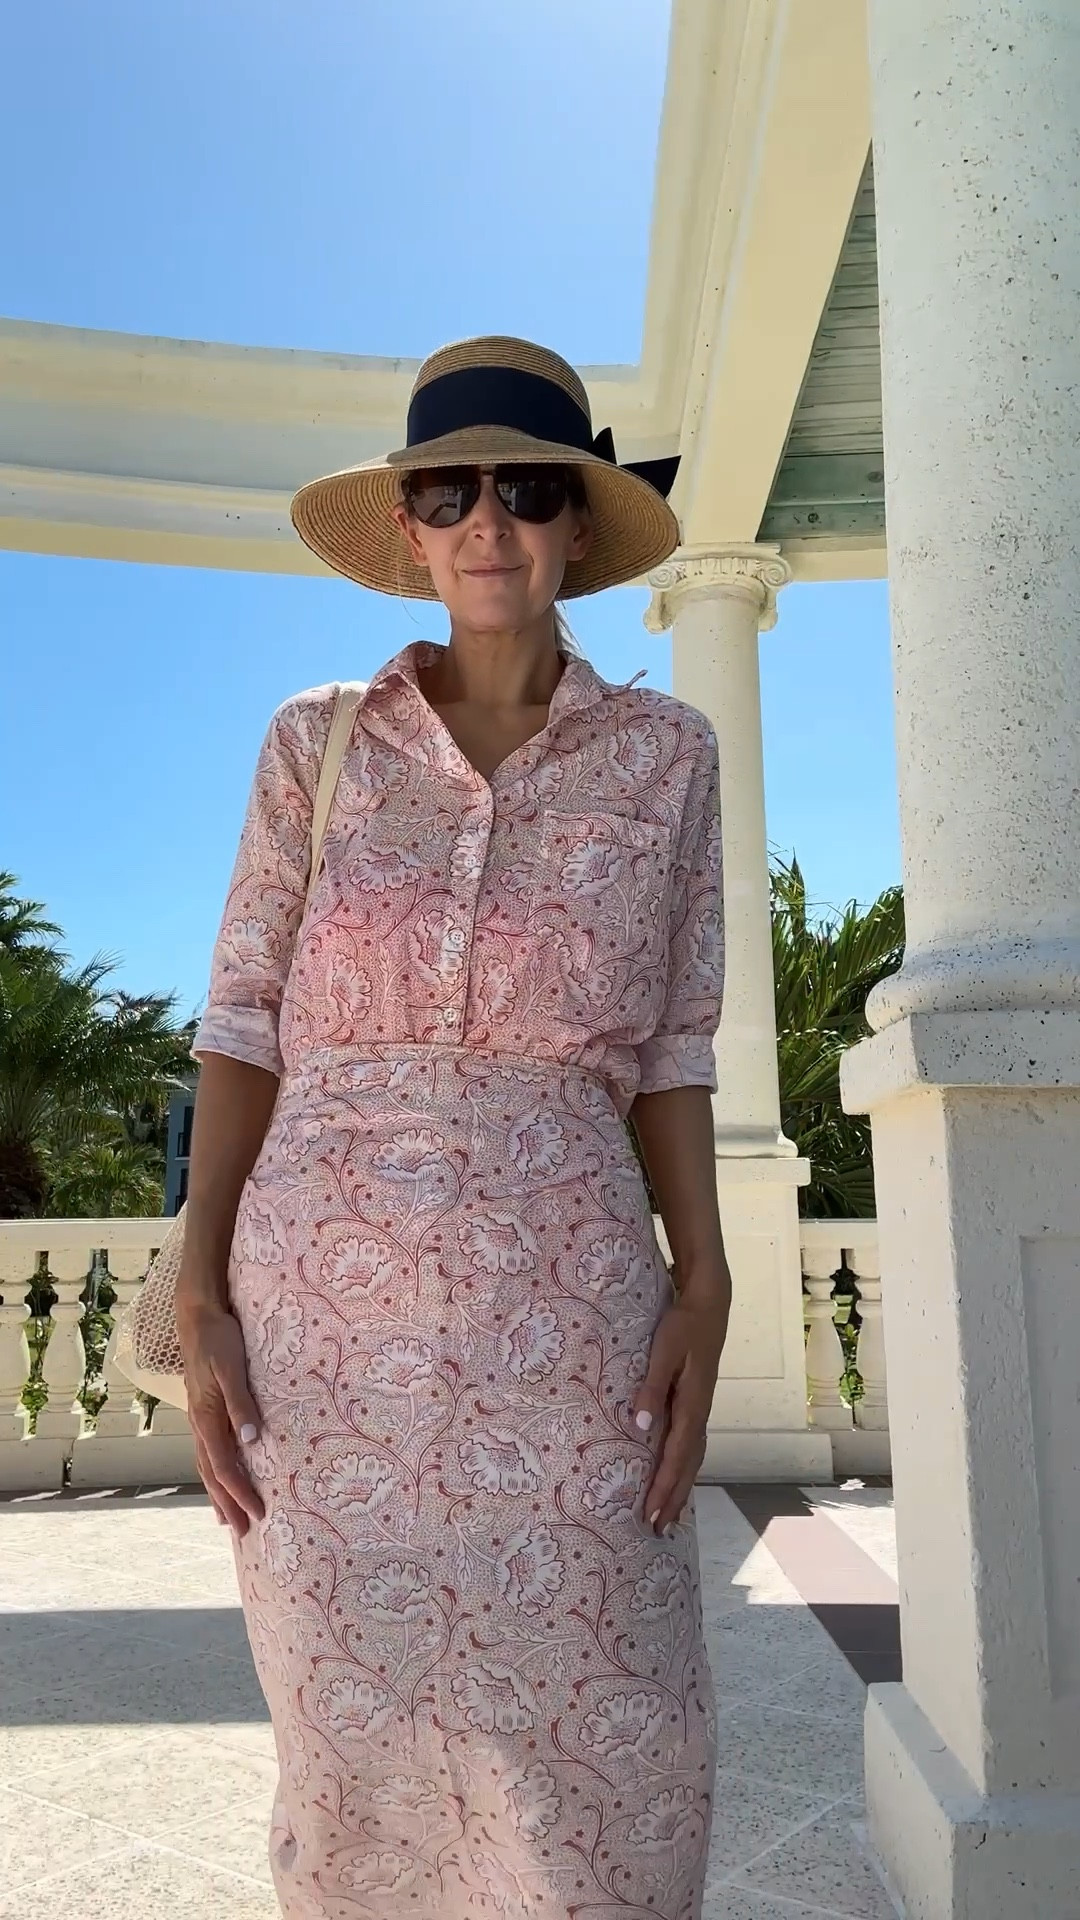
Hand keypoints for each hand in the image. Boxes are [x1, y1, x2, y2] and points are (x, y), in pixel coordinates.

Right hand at [177, 1300, 263, 1537]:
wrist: (197, 1316)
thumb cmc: (219, 1339)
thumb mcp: (233, 1367)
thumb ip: (241, 1403)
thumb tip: (252, 1440)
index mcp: (207, 1417)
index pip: (224, 1466)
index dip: (240, 1492)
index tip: (257, 1513)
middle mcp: (199, 1423)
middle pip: (212, 1474)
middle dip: (227, 1503)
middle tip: (244, 1531)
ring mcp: (198, 1417)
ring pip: (205, 1465)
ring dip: (217, 1493)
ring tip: (226, 1517)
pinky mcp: (203, 1409)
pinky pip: (206, 1450)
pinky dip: (212, 1471)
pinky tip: (219, 1475)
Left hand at [633, 1295, 725, 1534]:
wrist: (709, 1307)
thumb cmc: (682, 1327)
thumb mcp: (663, 1352)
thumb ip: (650, 1387)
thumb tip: (639, 1426)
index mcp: (691, 1405)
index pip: (675, 1456)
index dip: (664, 1487)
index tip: (651, 1513)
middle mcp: (700, 1414)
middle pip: (687, 1466)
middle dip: (673, 1498)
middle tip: (657, 1529)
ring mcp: (702, 1410)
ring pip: (693, 1459)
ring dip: (681, 1488)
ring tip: (669, 1516)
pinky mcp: (698, 1404)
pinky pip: (693, 1447)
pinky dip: (686, 1469)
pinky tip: (679, 1478)